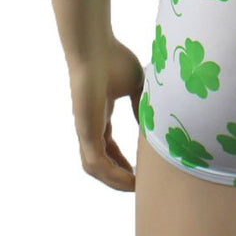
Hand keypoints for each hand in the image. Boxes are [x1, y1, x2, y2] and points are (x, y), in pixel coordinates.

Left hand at [66, 35, 144, 190]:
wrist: (94, 48)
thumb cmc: (113, 58)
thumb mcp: (136, 84)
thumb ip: (141, 104)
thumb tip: (149, 123)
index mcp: (100, 114)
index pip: (107, 145)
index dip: (121, 159)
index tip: (138, 168)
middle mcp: (90, 125)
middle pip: (101, 161)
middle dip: (117, 176)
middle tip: (137, 185)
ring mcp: (85, 130)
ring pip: (96, 168)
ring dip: (114, 180)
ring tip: (134, 187)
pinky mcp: (85, 132)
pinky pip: (97, 163)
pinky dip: (112, 175)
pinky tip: (130, 180)